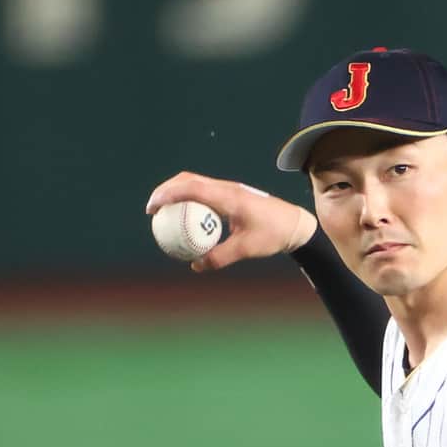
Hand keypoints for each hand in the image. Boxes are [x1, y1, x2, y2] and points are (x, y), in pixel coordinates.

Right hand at [145, 172, 316, 273]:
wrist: (294, 224)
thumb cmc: (273, 235)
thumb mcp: (246, 249)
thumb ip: (220, 257)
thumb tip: (196, 266)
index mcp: (228, 196)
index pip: (191, 188)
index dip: (168, 194)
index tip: (153, 206)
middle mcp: (226, 188)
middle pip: (188, 180)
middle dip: (166, 191)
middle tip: (152, 210)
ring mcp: (228, 189)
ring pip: (195, 184)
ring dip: (176, 193)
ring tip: (162, 212)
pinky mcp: (230, 195)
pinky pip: (204, 193)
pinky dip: (189, 200)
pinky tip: (184, 217)